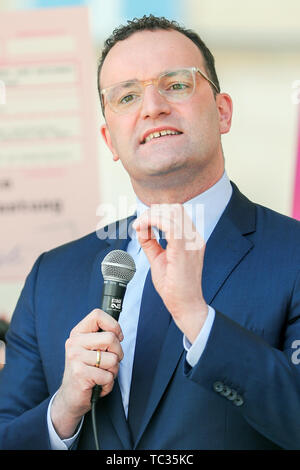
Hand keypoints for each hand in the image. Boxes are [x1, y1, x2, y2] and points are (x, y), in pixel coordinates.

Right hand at [51, 308, 123, 438]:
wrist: (70, 397)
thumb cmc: (86, 371)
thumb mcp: (91, 349)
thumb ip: (102, 337)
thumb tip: (119, 332)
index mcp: (77, 333)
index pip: (97, 315)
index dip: (113, 325)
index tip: (117, 337)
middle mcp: (74, 343)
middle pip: (110, 338)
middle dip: (118, 353)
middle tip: (109, 362)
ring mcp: (75, 358)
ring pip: (113, 359)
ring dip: (113, 371)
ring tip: (101, 374)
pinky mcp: (80, 374)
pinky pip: (108, 376)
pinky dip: (108, 384)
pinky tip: (97, 384)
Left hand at [133, 204, 207, 342]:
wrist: (184, 306)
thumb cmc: (174, 286)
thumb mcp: (159, 259)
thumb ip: (151, 243)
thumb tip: (141, 229)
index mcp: (191, 239)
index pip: (177, 212)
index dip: (156, 212)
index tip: (141, 224)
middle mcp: (194, 238)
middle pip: (175, 208)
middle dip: (153, 211)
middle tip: (138, 224)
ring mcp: (192, 243)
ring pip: (172, 212)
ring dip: (151, 215)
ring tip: (139, 227)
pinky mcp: (184, 250)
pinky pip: (170, 225)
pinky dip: (153, 222)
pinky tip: (142, 229)